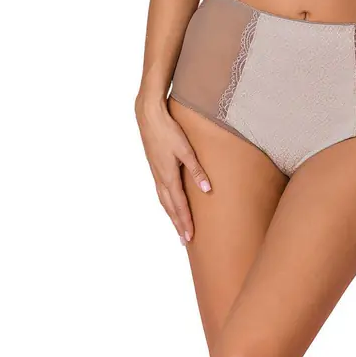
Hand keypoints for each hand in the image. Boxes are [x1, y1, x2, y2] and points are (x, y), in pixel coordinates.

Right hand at [135, 95, 210, 246]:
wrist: (149, 116)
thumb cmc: (168, 130)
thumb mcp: (186, 149)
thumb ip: (196, 169)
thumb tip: (207, 189)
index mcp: (168, 176)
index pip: (179, 205)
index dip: (185, 222)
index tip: (190, 237)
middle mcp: (160, 178)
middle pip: (170, 208)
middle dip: (178, 224)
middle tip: (185, 240)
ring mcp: (156, 173)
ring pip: (164, 201)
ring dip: (171, 215)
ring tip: (178, 227)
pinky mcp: (155, 167)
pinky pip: (161, 191)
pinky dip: (166, 203)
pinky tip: (170, 203)